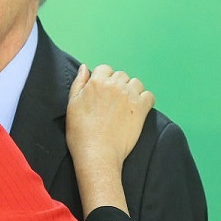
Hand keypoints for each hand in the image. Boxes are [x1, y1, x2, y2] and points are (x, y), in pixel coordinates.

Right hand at [66, 64, 154, 217]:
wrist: (97, 153)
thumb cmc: (80, 131)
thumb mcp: (72, 103)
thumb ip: (79, 82)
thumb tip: (85, 67)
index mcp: (97, 82)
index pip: (105, 69)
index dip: (103, 79)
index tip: (102, 92)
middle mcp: (115, 85)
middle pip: (121, 75)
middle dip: (117, 84)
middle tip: (112, 101)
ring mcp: (130, 96)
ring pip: (136, 83)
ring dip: (132, 90)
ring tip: (125, 105)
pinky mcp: (141, 110)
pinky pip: (149, 96)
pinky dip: (144, 100)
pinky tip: (136, 110)